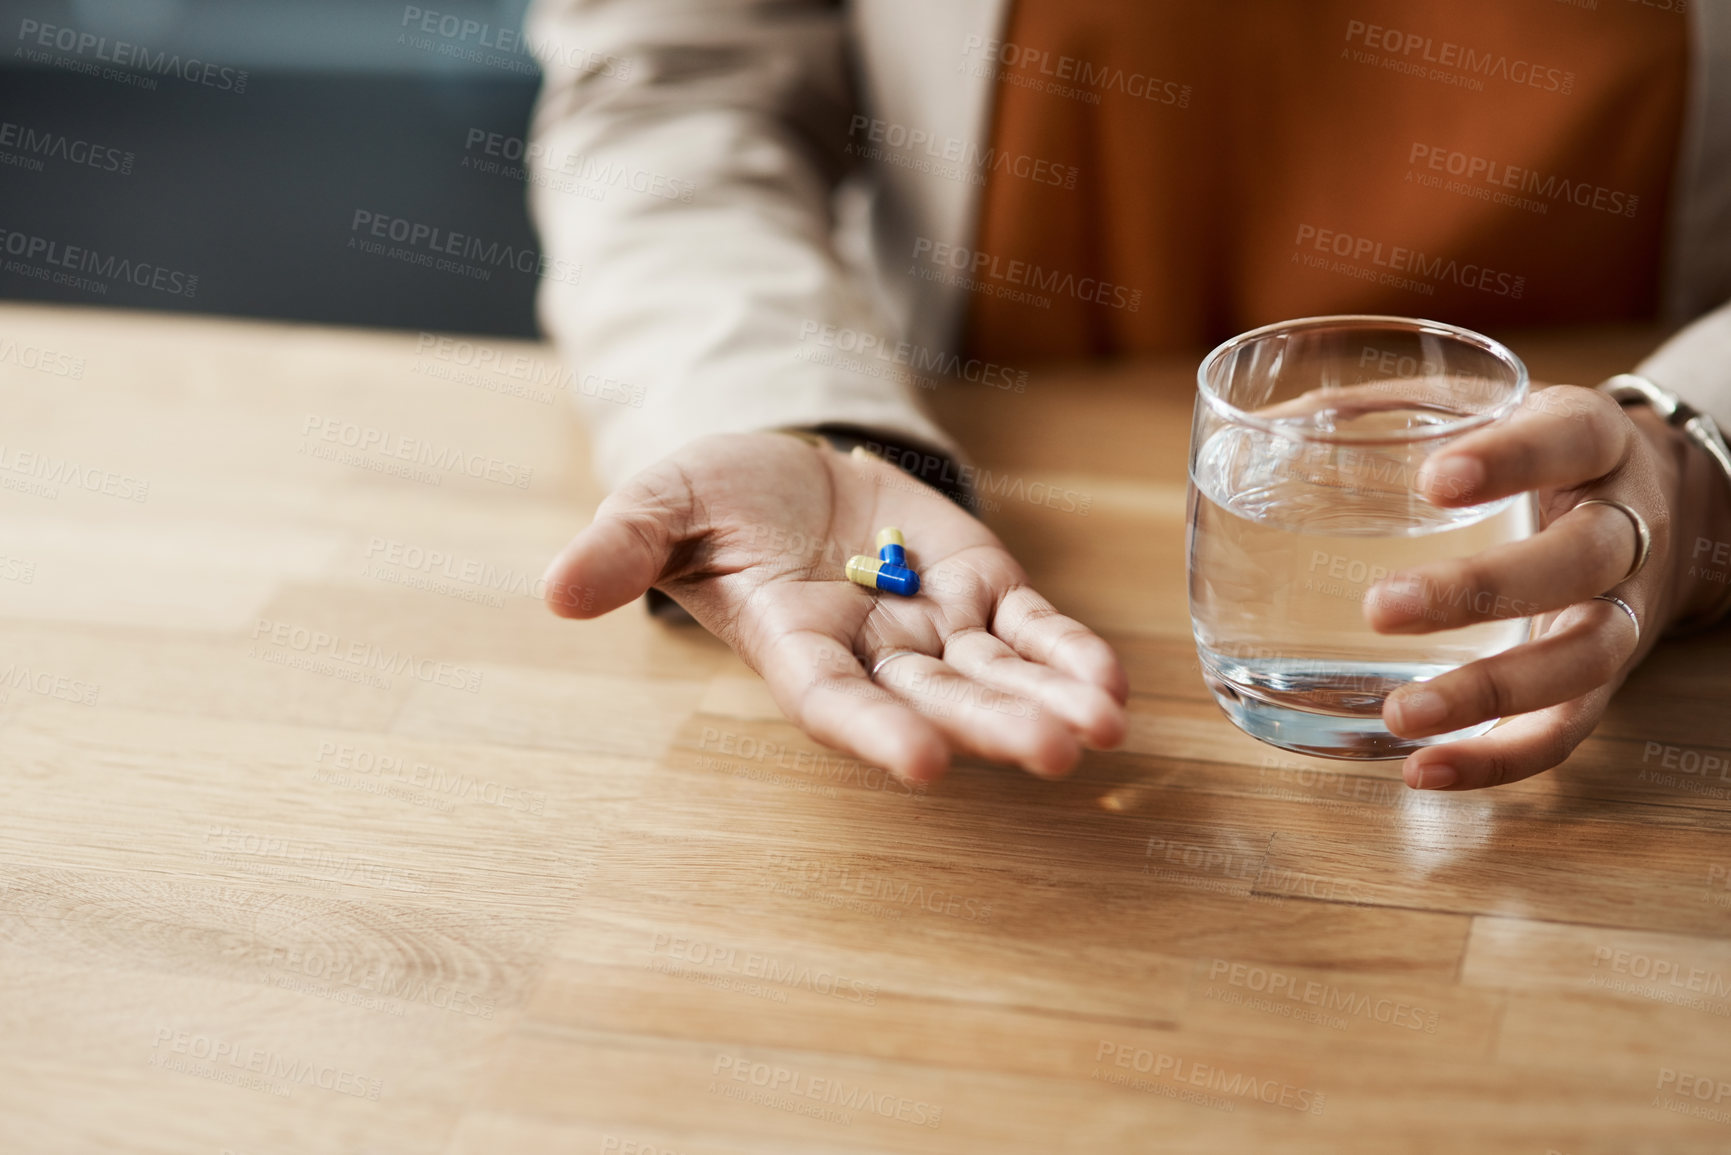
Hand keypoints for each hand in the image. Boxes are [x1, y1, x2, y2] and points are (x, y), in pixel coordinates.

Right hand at [540, 432, 1128, 783]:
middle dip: (993, 725)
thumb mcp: (661, 501)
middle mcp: (870, 653)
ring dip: (1050, 700)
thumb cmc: (715, 498)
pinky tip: (1115, 685)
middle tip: (1057, 751)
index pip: (834, 703)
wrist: (786, 469)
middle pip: (935, 700)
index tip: (920, 765)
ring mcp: (933, 625)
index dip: (874, 734)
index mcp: (793, 647)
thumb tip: (555, 591)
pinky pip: (1033, 627)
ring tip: (1107, 728)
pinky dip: (1070, 653)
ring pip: (997, 673)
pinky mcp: (981, 585)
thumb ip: (622, 546)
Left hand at [1361, 385, 1701, 789]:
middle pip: (1580, 558)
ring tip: (1400, 714)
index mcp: (1592, 438)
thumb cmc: (1533, 452)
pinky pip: (1567, 730)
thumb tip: (1262, 428)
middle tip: (1380, 609)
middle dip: (1483, 589)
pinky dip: (1501, 759)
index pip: (1568, 438)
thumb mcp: (1485, 411)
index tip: (1433, 482)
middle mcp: (1625, 524)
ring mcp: (1623, 607)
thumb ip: (1387, 413)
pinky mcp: (1607, 679)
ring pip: (1585, 657)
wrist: (1662, 506)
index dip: (1511, 459)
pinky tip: (1423, 770)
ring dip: (1491, 692)